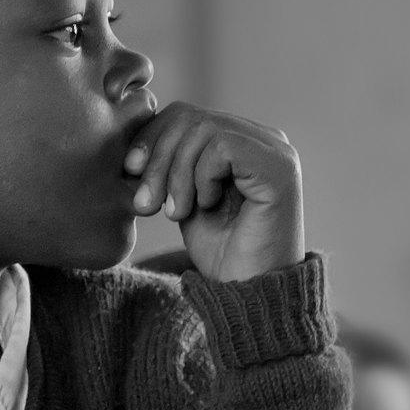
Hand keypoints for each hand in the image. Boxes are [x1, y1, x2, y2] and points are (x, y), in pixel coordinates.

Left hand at [125, 101, 304, 281]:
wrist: (249, 295)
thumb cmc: (221, 253)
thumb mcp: (183, 199)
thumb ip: (170, 164)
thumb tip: (131, 137)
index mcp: (242, 141)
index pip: (186, 115)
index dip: (151, 138)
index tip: (130, 173)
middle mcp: (264, 139)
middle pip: (190, 117)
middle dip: (157, 157)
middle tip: (146, 203)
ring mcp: (276, 150)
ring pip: (203, 129)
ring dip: (176, 173)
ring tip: (175, 212)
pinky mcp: (279, 167)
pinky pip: (222, 147)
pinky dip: (202, 177)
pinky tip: (208, 205)